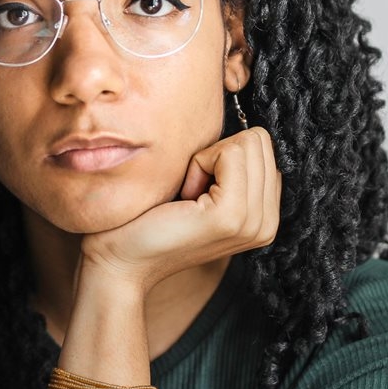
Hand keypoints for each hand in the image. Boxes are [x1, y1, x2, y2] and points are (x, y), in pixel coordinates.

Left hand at [80, 126, 280, 293]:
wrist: (120, 260)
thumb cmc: (150, 219)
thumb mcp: (203, 189)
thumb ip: (232, 168)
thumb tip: (245, 127)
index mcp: (265, 216)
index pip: (264, 148)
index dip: (224, 156)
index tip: (197, 189)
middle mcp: (267, 223)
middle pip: (259, 141)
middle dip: (218, 155)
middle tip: (190, 192)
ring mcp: (253, 222)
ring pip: (247, 143)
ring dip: (208, 160)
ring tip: (187, 196)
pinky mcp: (230, 216)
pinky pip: (229, 153)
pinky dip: (199, 164)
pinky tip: (184, 196)